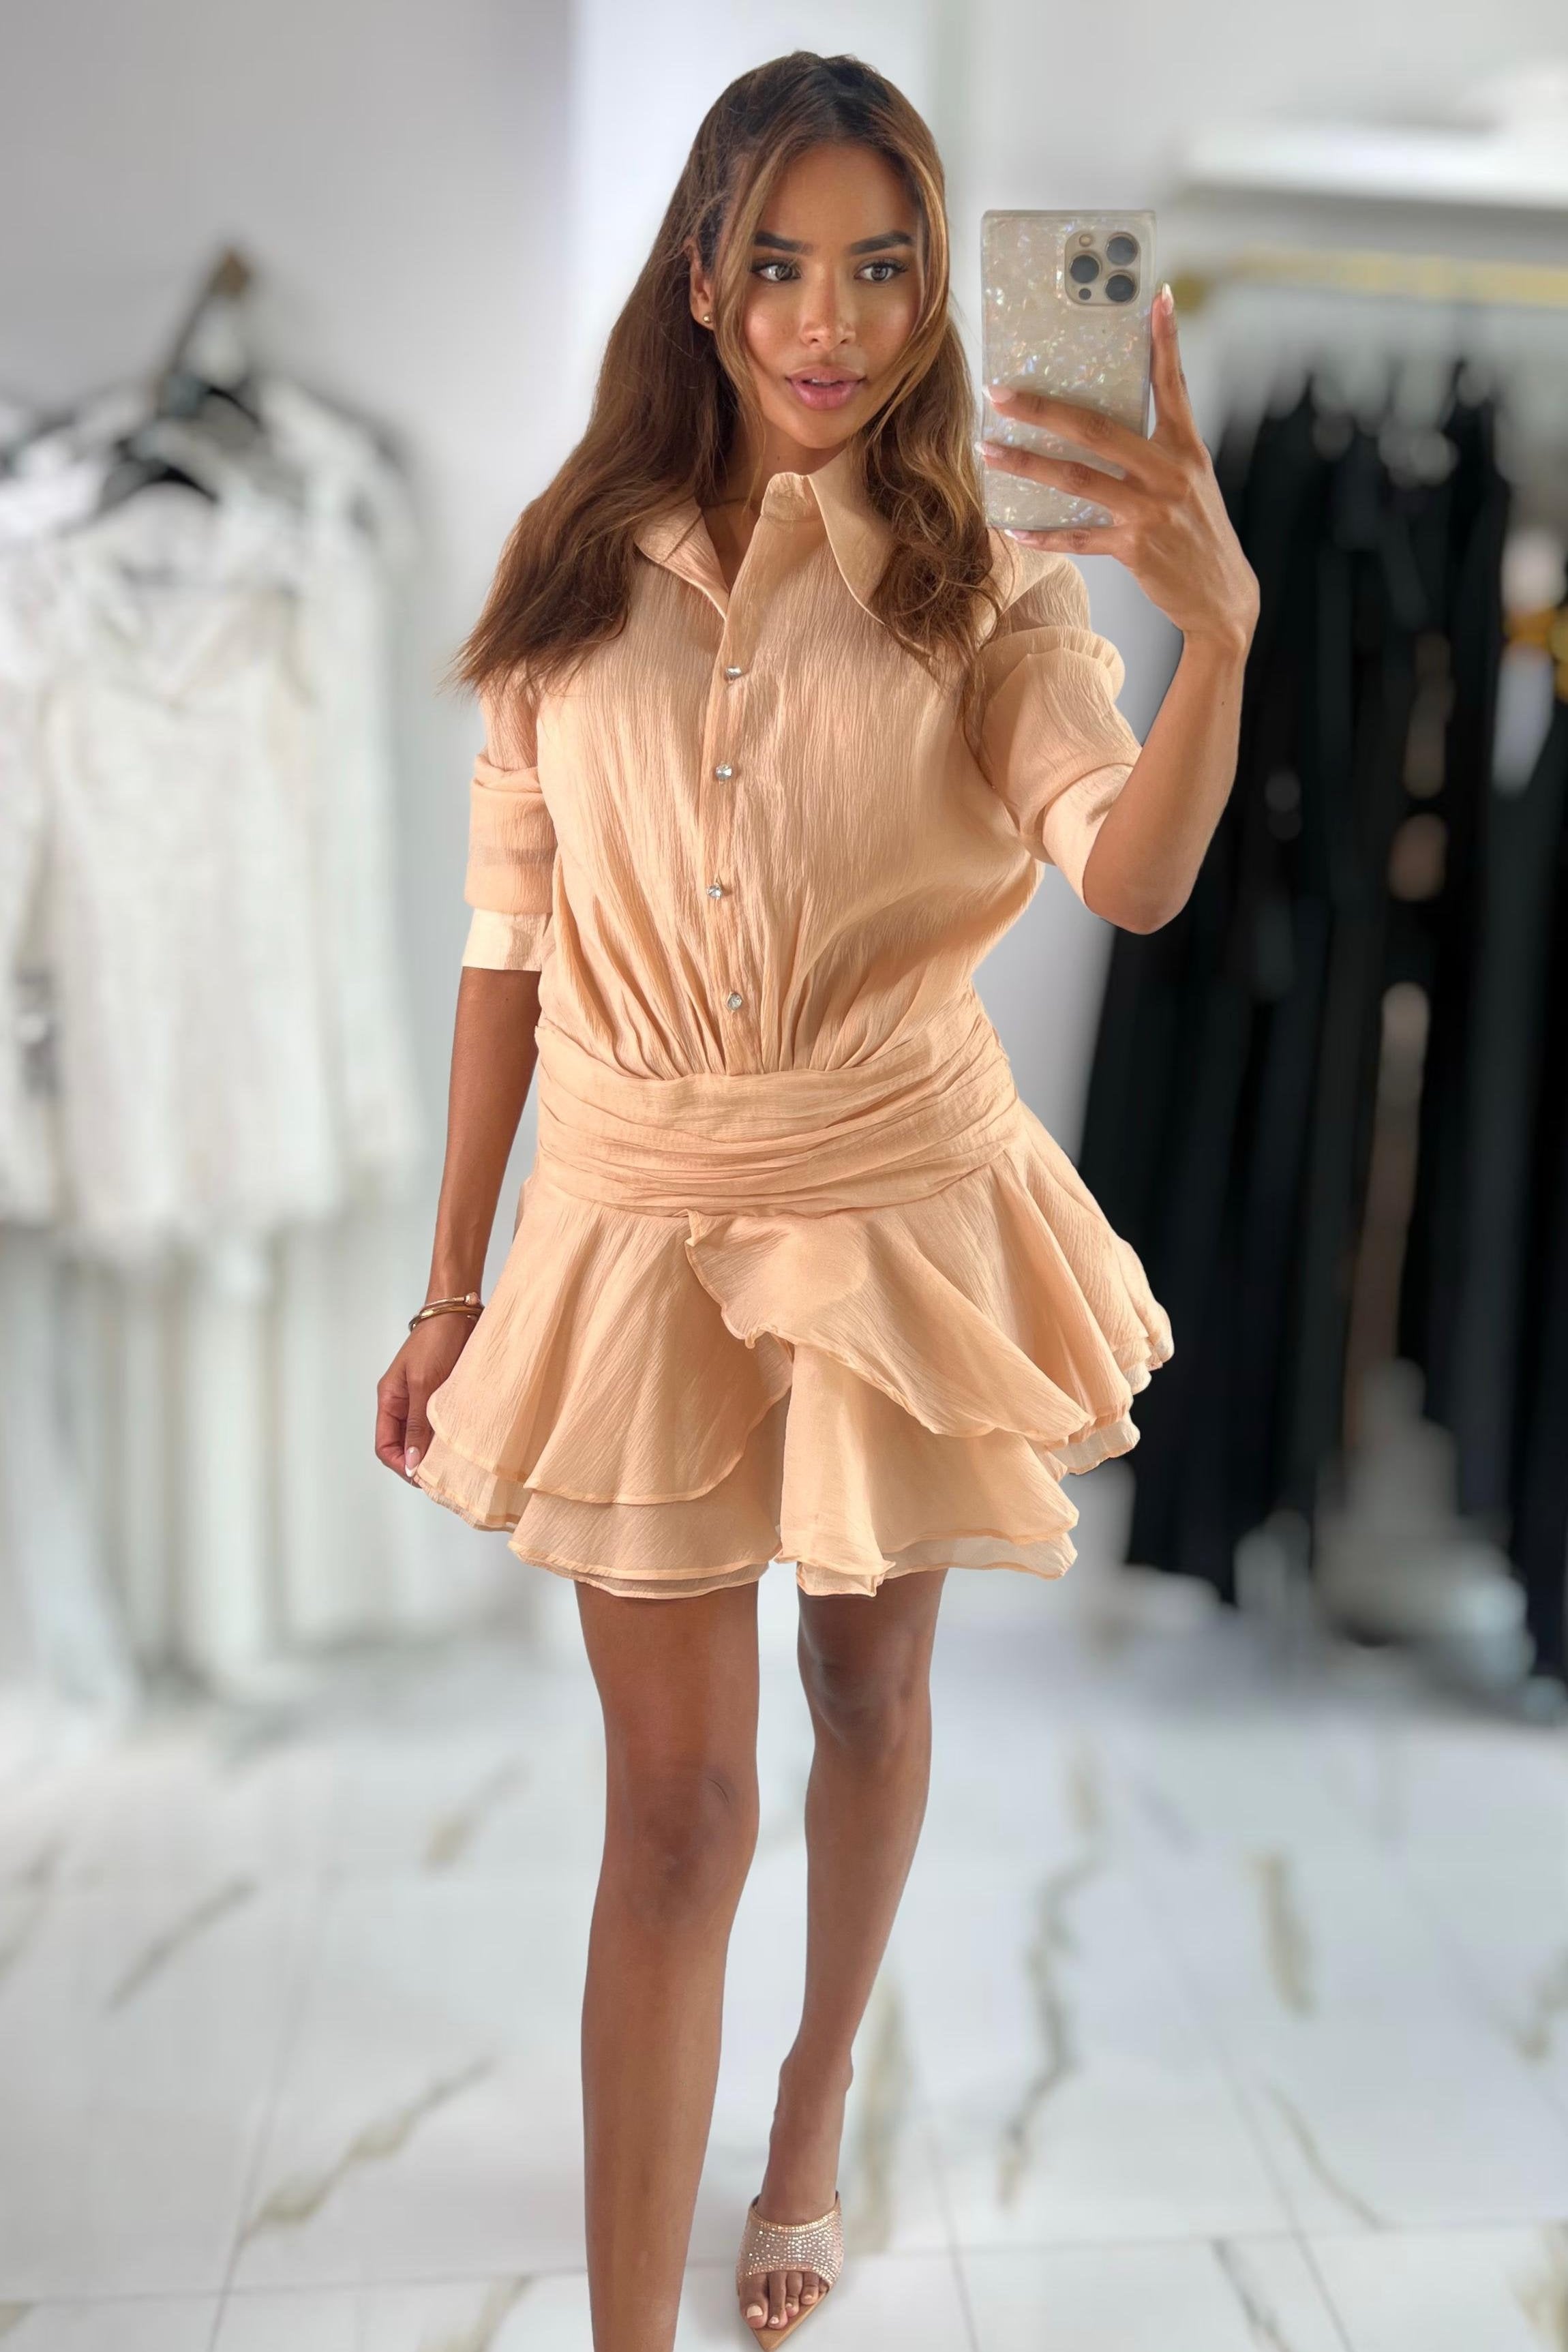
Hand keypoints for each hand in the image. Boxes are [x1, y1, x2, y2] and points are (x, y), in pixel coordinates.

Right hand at [375, 1313, 476, 1482]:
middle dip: (417, 1462)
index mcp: (389, 1400)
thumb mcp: (424, 1385)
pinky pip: (436, 1424)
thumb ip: (417, 1425)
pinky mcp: (439, 1395)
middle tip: (441, 1475)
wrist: (458, 1313)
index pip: (385, 1445)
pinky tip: (459, 1443)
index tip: (421, 1476)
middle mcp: (402, 1403)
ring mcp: (420, 1399)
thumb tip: (411, 1463)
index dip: (400, 1464)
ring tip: (452, 1462)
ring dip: (433, 1450)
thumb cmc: (437, 1342)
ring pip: (421, 1437)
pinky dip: (445, 1437)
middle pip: (402, 1445)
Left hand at [981, 283, 1259, 651]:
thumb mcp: (1193, 481)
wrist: (1223, 597)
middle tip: (1000, 394)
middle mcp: (1168, 473)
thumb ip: (1160, 450)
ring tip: (990, 452)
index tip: (1156, 299)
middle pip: (1096, 430)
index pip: (1174, 384)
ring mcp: (1150, 510)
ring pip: (1077, 480)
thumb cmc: (1199, 534)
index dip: (1165, 341)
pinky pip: (1078, 537)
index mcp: (1186, 449)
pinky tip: (1014, 528)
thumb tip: (1116, 425)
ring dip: (1027, 465)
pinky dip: (1044, 534)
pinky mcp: (1135, 547)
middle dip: (1043, 409)